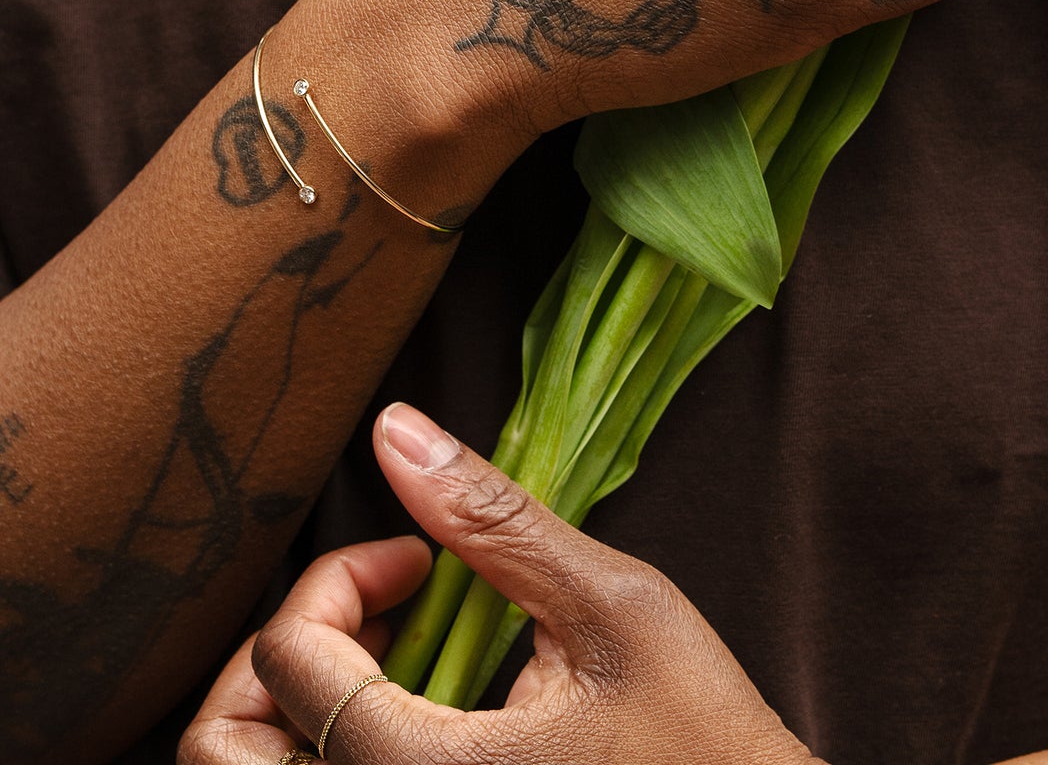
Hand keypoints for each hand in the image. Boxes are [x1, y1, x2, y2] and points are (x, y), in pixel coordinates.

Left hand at [180, 403, 818, 764]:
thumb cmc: (702, 739)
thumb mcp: (613, 609)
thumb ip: (495, 522)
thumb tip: (397, 434)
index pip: (290, 661)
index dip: (342, 577)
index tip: (418, 555)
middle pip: (225, 746)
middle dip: (283, 648)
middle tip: (372, 605)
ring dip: (296, 697)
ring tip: (389, 647)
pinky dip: (331, 737)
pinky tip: (412, 700)